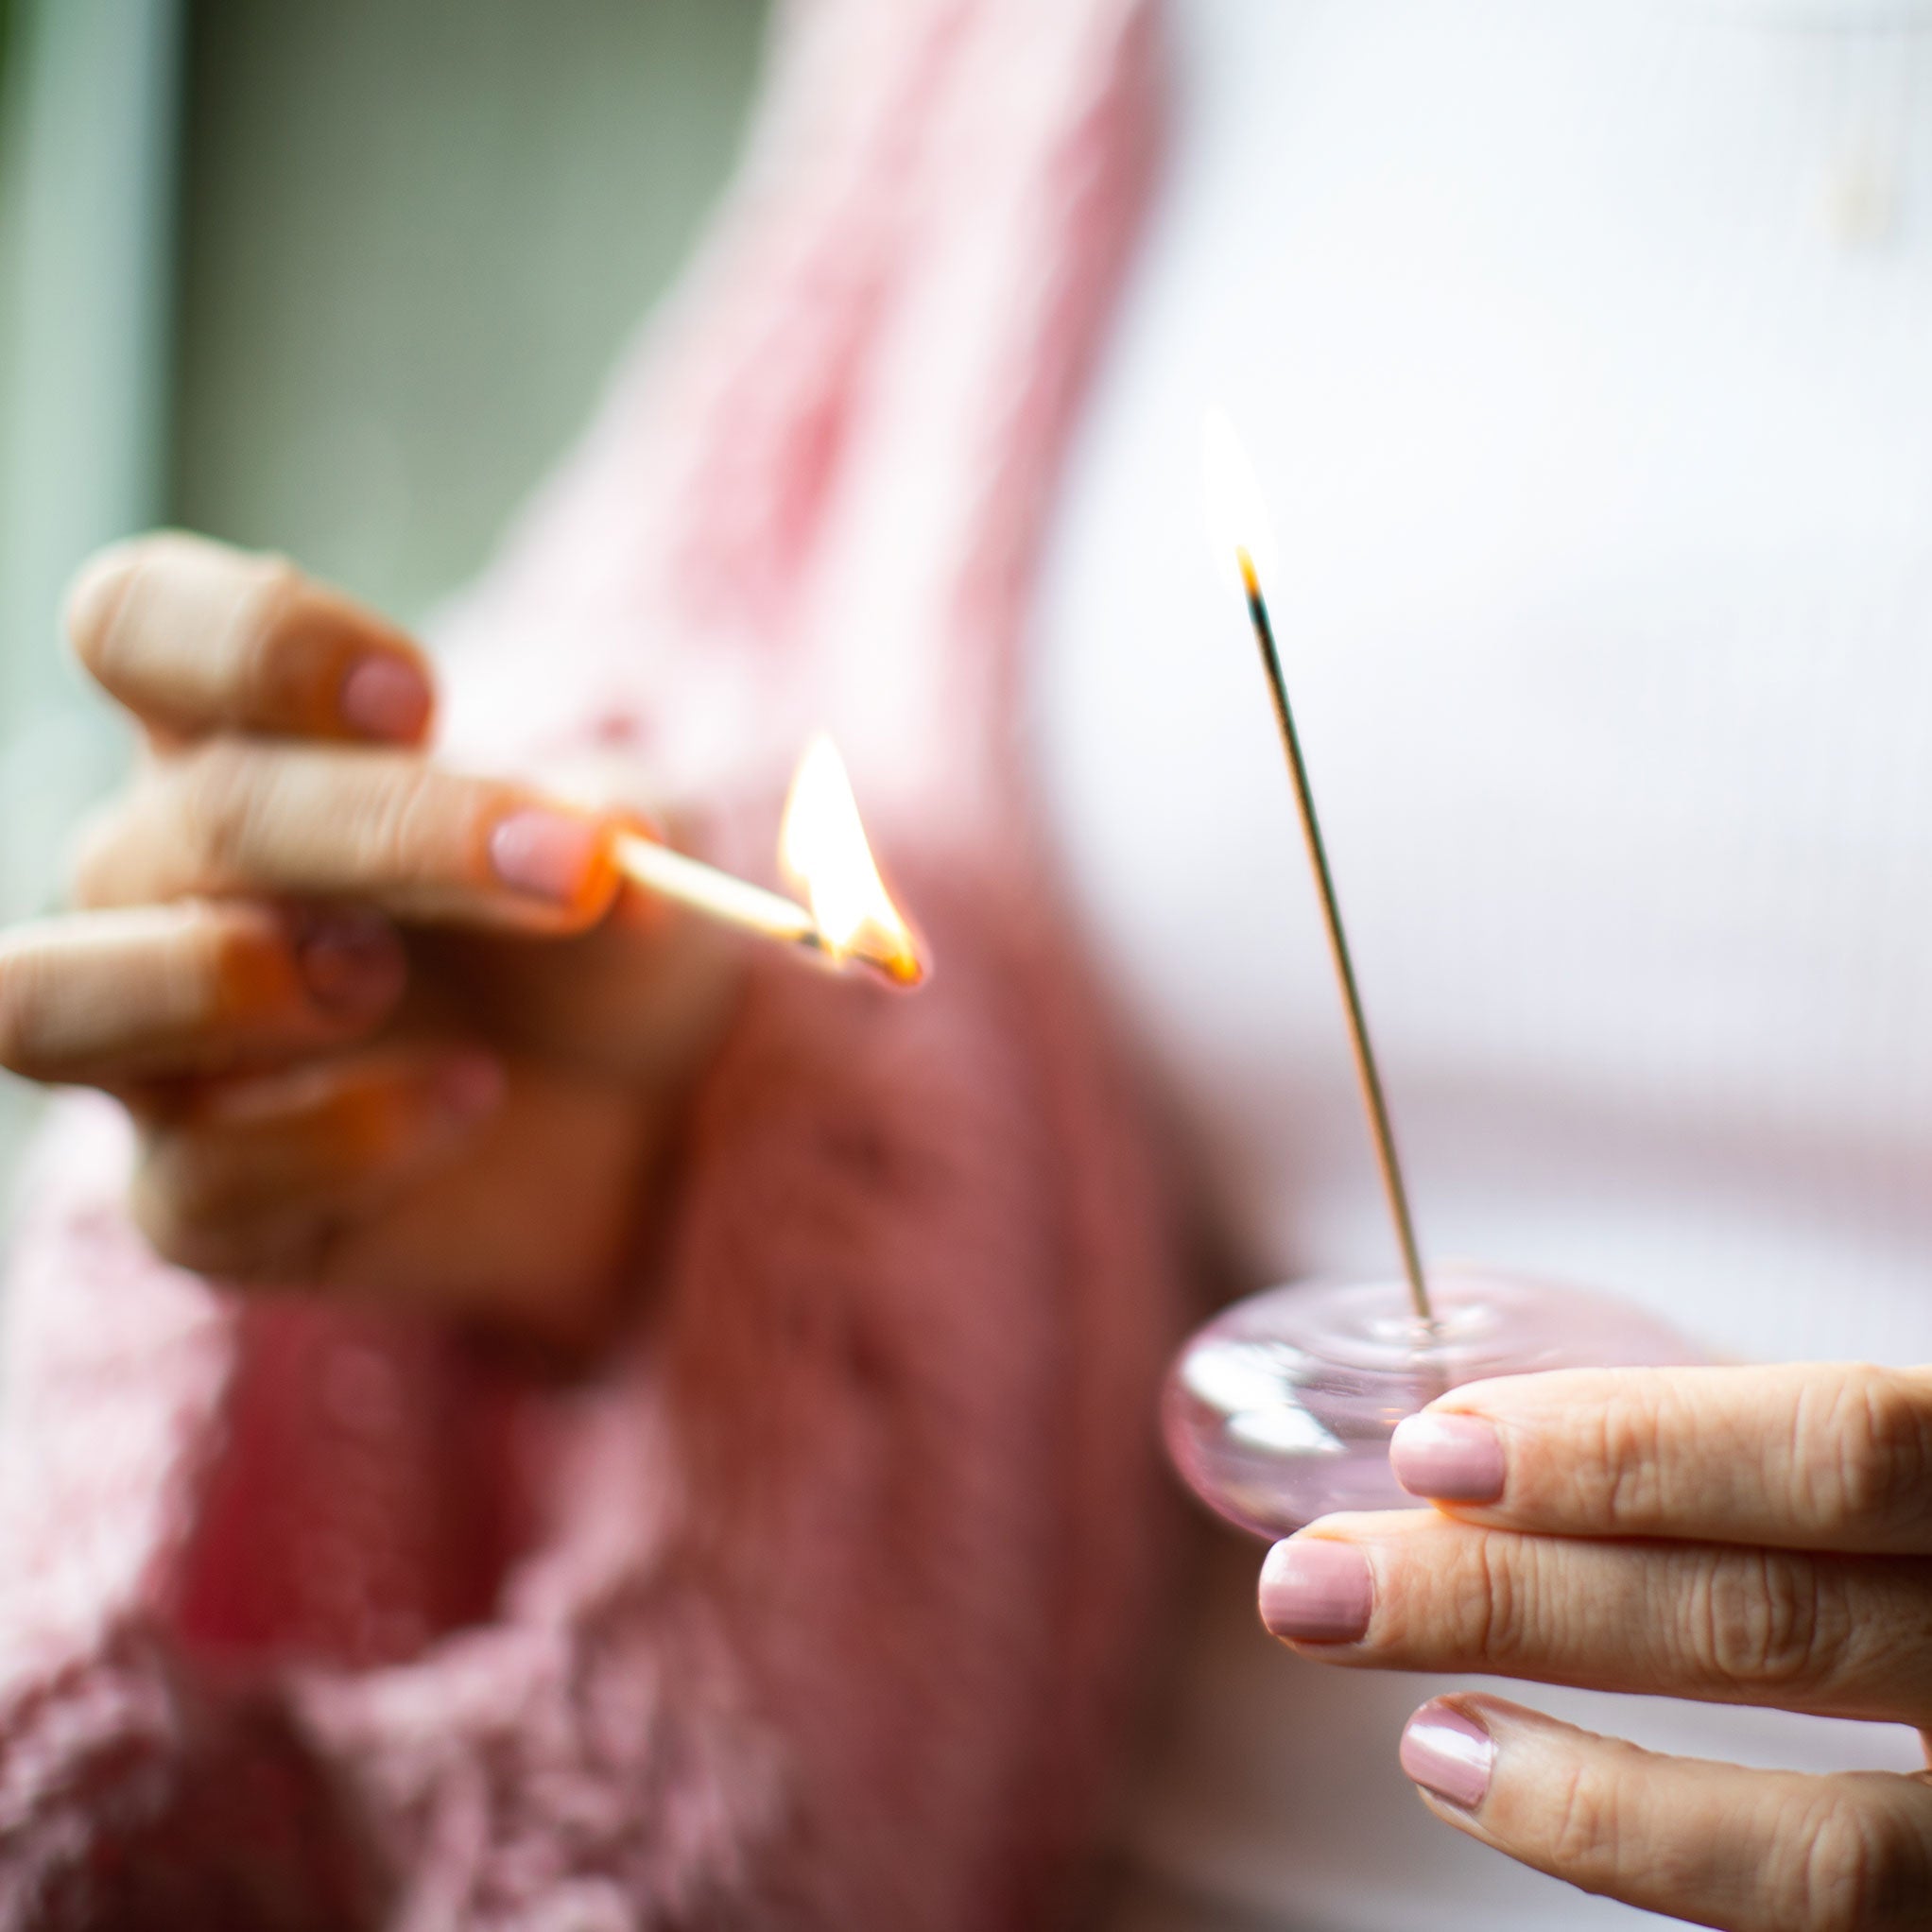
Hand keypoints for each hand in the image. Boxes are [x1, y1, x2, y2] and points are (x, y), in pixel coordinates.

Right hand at [0, 533, 738, 1344]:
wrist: (638, 1116)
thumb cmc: (597, 940)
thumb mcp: (630, 857)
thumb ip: (615, 826)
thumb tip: (611, 840)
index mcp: (242, 745)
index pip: (136, 627)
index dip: (248, 641)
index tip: (420, 697)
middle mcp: (164, 886)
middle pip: (181, 823)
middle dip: (380, 831)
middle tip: (560, 870)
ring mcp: (163, 1052)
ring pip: (42, 999)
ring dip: (213, 978)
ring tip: (377, 979)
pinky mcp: (207, 1200)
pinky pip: (196, 1183)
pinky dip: (337, 1141)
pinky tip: (470, 1101)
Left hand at [1257, 1361, 1931, 1929]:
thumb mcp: (1910, 1468)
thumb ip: (1760, 1464)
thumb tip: (1475, 1462)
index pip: (1845, 1447)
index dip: (1632, 1449)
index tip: (1434, 1448)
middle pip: (1773, 1622)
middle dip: (1512, 1595)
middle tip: (1313, 1584)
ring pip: (1826, 1847)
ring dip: (1574, 1787)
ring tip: (1407, 1731)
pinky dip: (1650, 1874)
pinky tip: (1500, 1798)